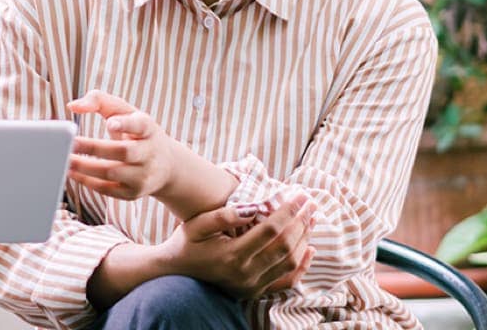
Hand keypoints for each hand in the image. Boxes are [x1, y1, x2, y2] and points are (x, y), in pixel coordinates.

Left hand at [67, 90, 177, 199]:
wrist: (167, 167)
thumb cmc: (137, 133)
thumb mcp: (126, 112)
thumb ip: (99, 101)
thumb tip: (72, 106)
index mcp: (148, 129)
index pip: (140, 125)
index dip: (126, 124)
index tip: (110, 123)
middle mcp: (149, 153)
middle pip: (122, 151)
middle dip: (94, 148)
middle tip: (70, 143)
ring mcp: (143, 175)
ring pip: (112, 173)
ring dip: (85, 168)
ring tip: (64, 159)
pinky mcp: (133, 193)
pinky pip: (107, 190)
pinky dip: (87, 182)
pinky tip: (72, 173)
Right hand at [162, 194, 318, 300]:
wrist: (176, 272)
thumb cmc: (186, 243)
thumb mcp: (197, 225)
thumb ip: (223, 216)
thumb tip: (253, 208)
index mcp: (232, 255)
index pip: (270, 230)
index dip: (288, 211)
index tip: (300, 194)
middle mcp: (245, 273)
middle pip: (285, 246)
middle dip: (301, 221)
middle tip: (311, 202)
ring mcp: (252, 285)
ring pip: (290, 262)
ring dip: (304, 239)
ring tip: (311, 219)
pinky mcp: (255, 291)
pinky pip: (286, 281)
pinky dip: (302, 265)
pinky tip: (310, 248)